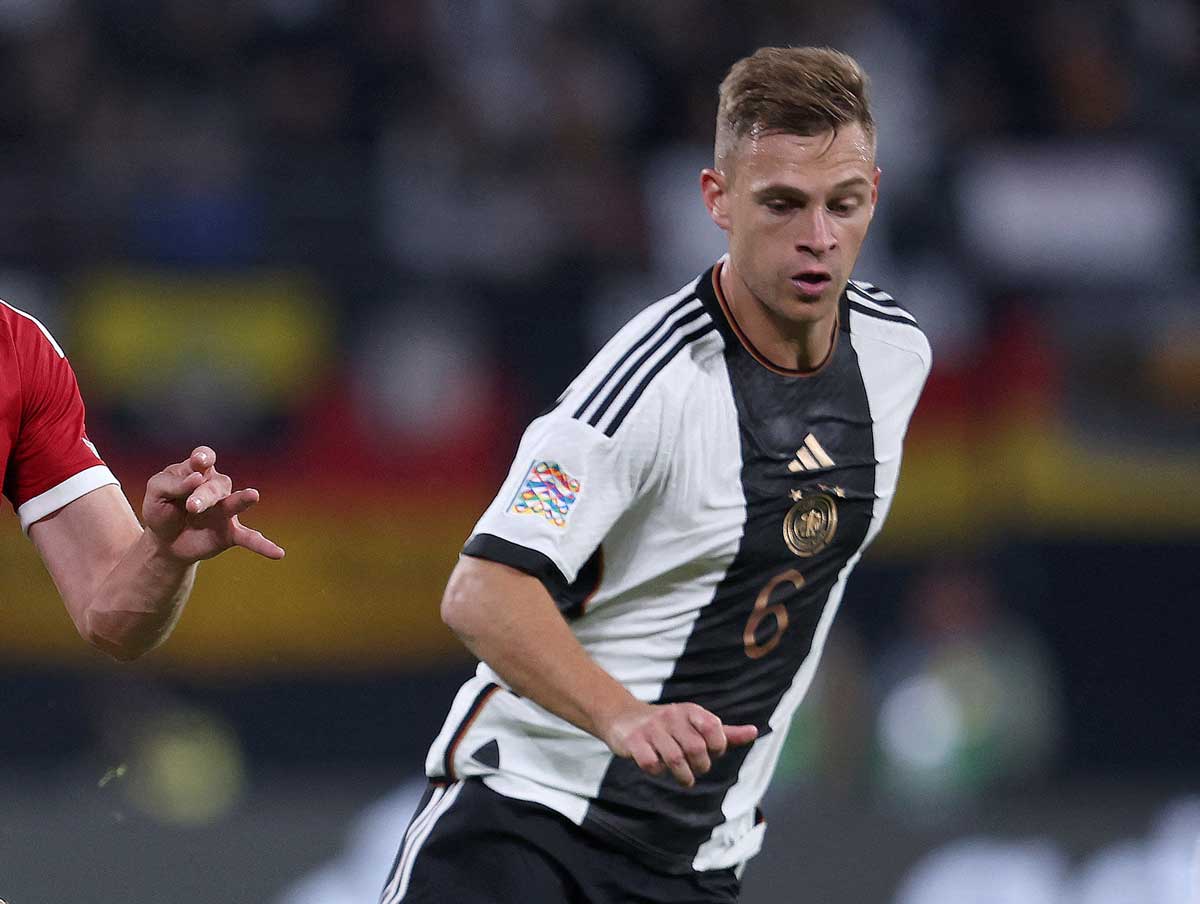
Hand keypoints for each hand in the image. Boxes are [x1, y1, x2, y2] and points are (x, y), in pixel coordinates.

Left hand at [142, 446, 284, 563]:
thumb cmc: (161, 510)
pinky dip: (263, 545)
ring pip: (235, 503)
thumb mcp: (156, 492)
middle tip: (192, 507)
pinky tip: (278, 553)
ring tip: (253, 495)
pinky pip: (250, 538)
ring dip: (241, 500)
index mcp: (196, 472)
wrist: (164, 542)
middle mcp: (216, 488)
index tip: (199, 462)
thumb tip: (196, 478)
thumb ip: (172, 483)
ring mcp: (226, 511)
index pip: (204, 458)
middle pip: (215, 484)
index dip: (204, 458)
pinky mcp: (230, 533)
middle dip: (204, 495)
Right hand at [601, 701, 756, 787]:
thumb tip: (754, 732)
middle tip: (696, 769)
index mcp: (690, 711)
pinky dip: (657, 772)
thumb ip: (725, 732)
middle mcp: (672, 716)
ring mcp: (651, 728)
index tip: (711, 753)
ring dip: (683, 777)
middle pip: (696, 749)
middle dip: (701, 767)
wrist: (625, 718)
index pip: (714, 729)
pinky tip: (658, 768)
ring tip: (684, 778)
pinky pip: (651, 764)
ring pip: (675, 760)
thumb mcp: (696, 725)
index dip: (718, 747)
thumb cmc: (669, 726)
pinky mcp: (634, 741)